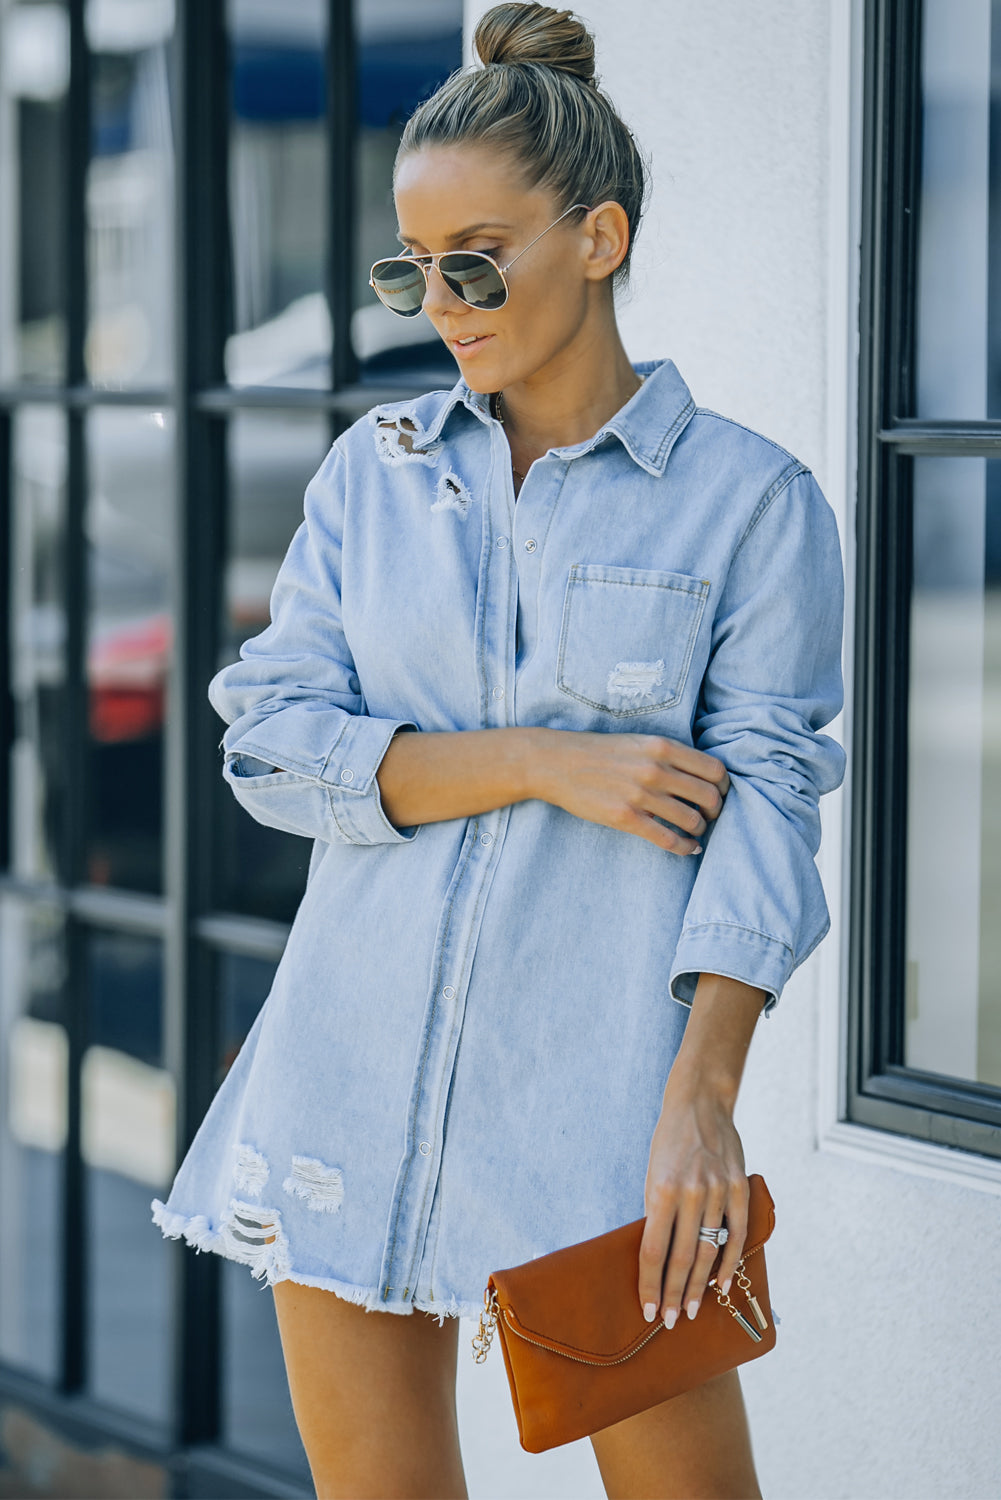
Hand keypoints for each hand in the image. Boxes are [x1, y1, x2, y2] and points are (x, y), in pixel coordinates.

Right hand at [535, 730, 728, 853]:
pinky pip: (667, 839)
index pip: (714, 769)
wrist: (557, 763)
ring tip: (696, 832)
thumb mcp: (639, 741)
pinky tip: (687, 848)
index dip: (723, 786)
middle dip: (716, 811)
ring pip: (692, 820)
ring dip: (700, 830)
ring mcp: (641, 795)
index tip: (718, 795)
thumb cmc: (599, 752)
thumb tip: (702, 776)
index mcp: (662, 747)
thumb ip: (670, 755)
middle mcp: (656, 769)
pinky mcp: (625, 818)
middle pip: (709, 796)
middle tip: (709, 816)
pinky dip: (684, 847)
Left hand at [637, 1069, 749, 1328]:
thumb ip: (657, 1213)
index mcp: (661, 1190)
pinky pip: (736, 1234)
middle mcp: (690, 1192)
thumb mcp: (652, 1174)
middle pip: (681, 1258)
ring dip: (700, 1287)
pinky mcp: (740, 1188)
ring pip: (709, 1251)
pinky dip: (729, 1263)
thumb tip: (657, 1258)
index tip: (647, 1310)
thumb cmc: (668, 1143)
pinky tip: (721, 1285)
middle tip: (669, 1321)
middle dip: (674, 1295)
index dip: (650, 1284)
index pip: (652, 1250)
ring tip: (691, 1311)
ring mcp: (719, 1191)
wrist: (700, 1104)